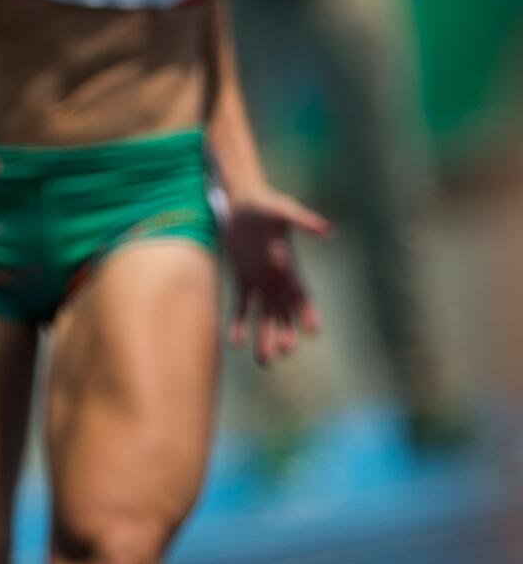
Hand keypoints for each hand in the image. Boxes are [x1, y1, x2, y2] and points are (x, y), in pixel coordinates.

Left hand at [224, 185, 331, 365]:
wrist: (242, 202)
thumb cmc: (267, 204)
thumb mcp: (284, 210)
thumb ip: (304, 221)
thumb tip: (327, 229)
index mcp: (291, 268)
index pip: (303, 296)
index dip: (308, 313)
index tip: (312, 331)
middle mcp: (279, 280)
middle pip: (285, 313)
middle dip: (286, 332)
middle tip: (284, 351)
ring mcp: (261, 282)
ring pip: (265, 317)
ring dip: (265, 337)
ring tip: (264, 360)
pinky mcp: (243, 280)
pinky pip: (242, 306)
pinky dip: (241, 323)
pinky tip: (236, 342)